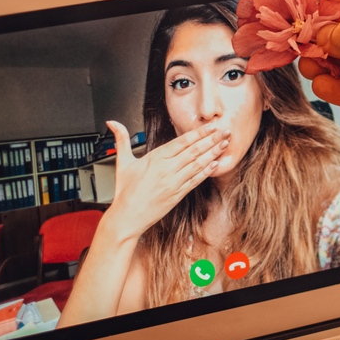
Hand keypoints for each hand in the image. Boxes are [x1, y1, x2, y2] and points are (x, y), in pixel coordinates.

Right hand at [100, 120, 227, 243]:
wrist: (127, 217)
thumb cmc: (125, 191)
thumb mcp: (122, 162)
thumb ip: (121, 140)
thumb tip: (112, 122)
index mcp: (155, 158)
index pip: (182, 142)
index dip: (199, 133)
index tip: (211, 126)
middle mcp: (167, 169)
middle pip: (194, 151)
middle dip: (212, 140)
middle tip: (226, 131)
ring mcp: (174, 182)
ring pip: (198, 164)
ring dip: (213, 153)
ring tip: (225, 144)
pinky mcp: (178, 195)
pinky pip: (196, 180)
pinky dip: (207, 171)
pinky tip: (216, 164)